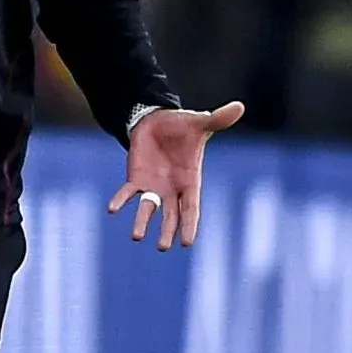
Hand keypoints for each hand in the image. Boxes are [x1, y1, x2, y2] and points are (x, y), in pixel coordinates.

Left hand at [108, 100, 245, 249]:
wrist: (158, 122)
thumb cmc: (183, 127)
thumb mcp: (200, 123)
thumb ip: (217, 119)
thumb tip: (239, 105)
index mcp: (190, 181)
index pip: (191, 208)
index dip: (189, 224)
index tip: (187, 242)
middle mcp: (172, 189)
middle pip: (171, 215)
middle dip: (167, 231)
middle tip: (163, 247)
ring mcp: (153, 186)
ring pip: (148, 209)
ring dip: (142, 222)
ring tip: (136, 236)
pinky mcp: (136, 178)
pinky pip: (128, 192)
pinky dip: (121, 200)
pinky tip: (112, 209)